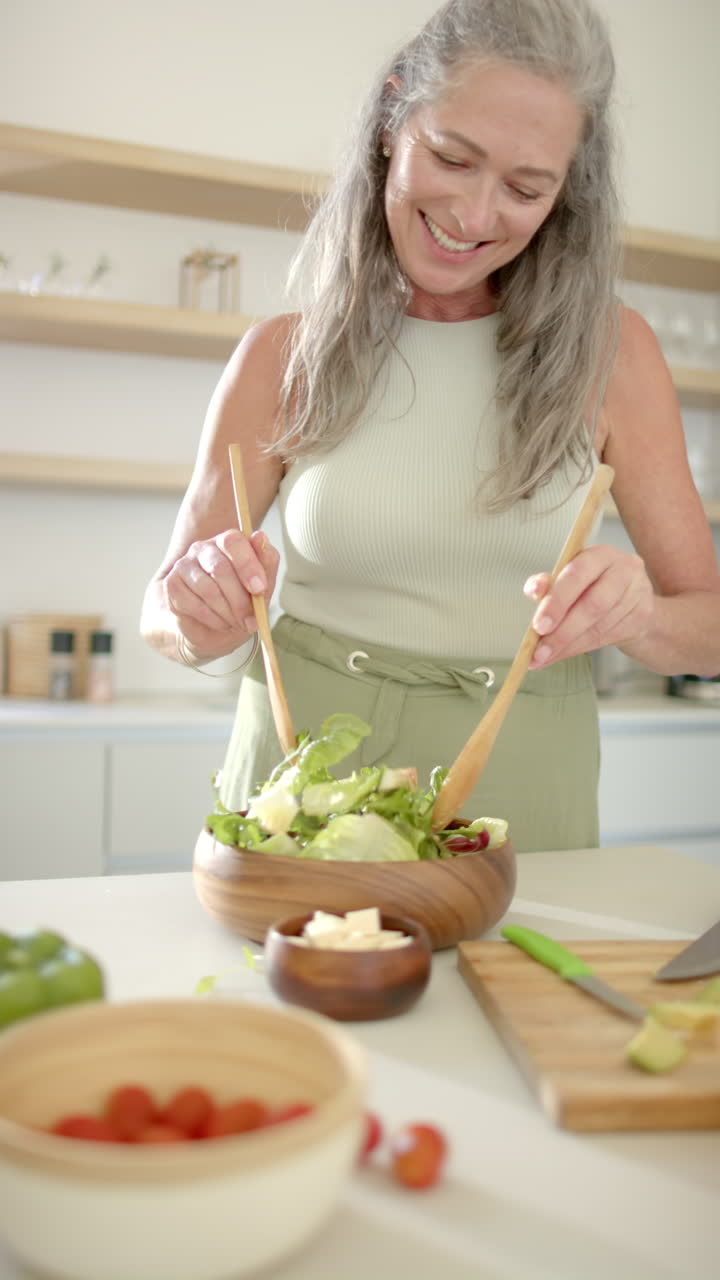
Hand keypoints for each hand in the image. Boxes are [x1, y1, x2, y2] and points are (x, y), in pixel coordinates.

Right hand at [162, 529, 279, 661]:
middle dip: (240, 600)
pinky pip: (193, 604)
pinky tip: (221, 623)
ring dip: (228, 613)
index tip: (260, 589)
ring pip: (208, 589)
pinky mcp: (172, 585)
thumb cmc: (242, 602)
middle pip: (220, 568)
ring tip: (237, 623)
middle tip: (251, 620)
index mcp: (227, 542)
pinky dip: (212, 619)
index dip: (248, 565)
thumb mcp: (262, 585)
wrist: (216, 628)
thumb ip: (266, 562)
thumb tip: (260, 537)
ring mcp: (184, 565)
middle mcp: (203, 548)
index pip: (233, 542)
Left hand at [523, 544, 654, 668]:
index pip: (577, 574)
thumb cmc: (594, 586)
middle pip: (593, 604)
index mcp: (601, 554)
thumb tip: (534, 590)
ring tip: (546, 656)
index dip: (557, 601)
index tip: (538, 625)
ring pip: (599, 626)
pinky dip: (580, 648)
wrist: (631, 600)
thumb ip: (548, 583)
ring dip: (568, 645)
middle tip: (540, 650)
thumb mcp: (568, 579)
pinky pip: (608, 637)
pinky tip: (563, 653)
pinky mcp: (642, 616)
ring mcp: (637, 593)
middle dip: (562, 631)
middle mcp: (624, 569)